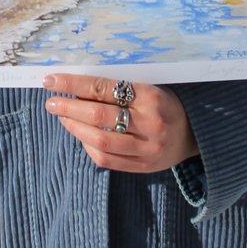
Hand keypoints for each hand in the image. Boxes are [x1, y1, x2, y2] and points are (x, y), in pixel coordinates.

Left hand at [43, 73, 198, 174]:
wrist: (195, 134)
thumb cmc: (165, 104)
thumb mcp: (149, 87)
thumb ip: (118, 88)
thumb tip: (76, 87)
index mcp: (151, 96)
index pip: (104, 88)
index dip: (74, 84)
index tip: (51, 80)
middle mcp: (150, 123)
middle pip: (99, 116)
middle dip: (68, 108)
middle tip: (51, 102)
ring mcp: (146, 149)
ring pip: (99, 140)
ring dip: (74, 128)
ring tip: (62, 118)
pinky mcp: (143, 166)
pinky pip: (106, 159)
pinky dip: (87, 146)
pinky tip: (80, 135)